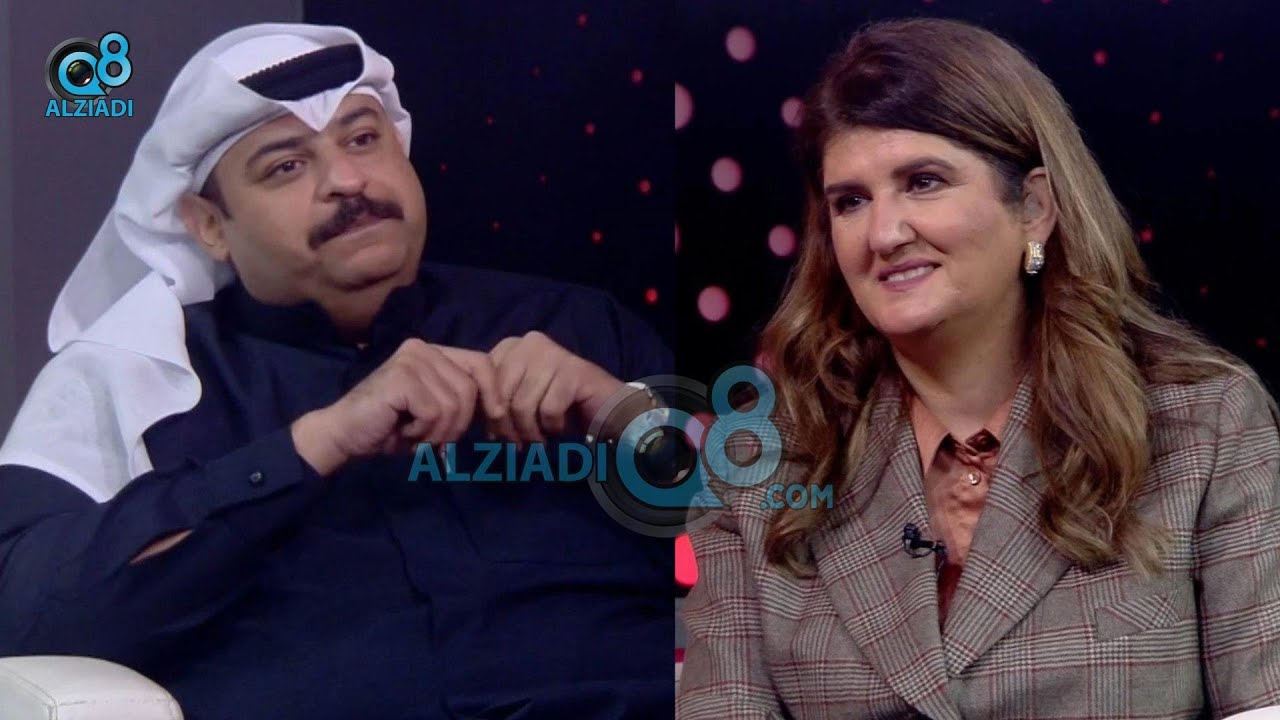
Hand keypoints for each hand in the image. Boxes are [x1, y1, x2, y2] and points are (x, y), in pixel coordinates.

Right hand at [291, 338, 504, 474]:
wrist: (344, 435)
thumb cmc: (390, 427)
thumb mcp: (435, 412)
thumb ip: (460, 401)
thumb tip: (499, 409)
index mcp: (434, 352)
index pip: (481, 363)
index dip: (494, 392)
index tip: (495, 418)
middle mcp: (423, 348)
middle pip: (470, 388)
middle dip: (458, 424)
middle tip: (434, 440)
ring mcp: (411, 359)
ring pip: (454, 404)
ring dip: (439, 432)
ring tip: (415, 435)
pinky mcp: (402, 377)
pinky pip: (434, 412)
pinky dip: (423, 432)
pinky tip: (403, 431)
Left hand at [487, 331, 623, 444]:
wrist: (604, 409)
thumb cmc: (557, 408)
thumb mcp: (518, 401)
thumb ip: (494, 402)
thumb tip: (468, 418)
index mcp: (512, 346)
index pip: (485, 383)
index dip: (489, 415)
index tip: (497, 438)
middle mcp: (531, 342)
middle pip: (501, 395)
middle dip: (507, 428)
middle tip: (517, 448)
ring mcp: (554, 354)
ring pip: (523, 405)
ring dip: (530, 433)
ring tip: (539, 443)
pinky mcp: (574, 371)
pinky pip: (548, 410)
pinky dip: (553, 427)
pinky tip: (560, 428)